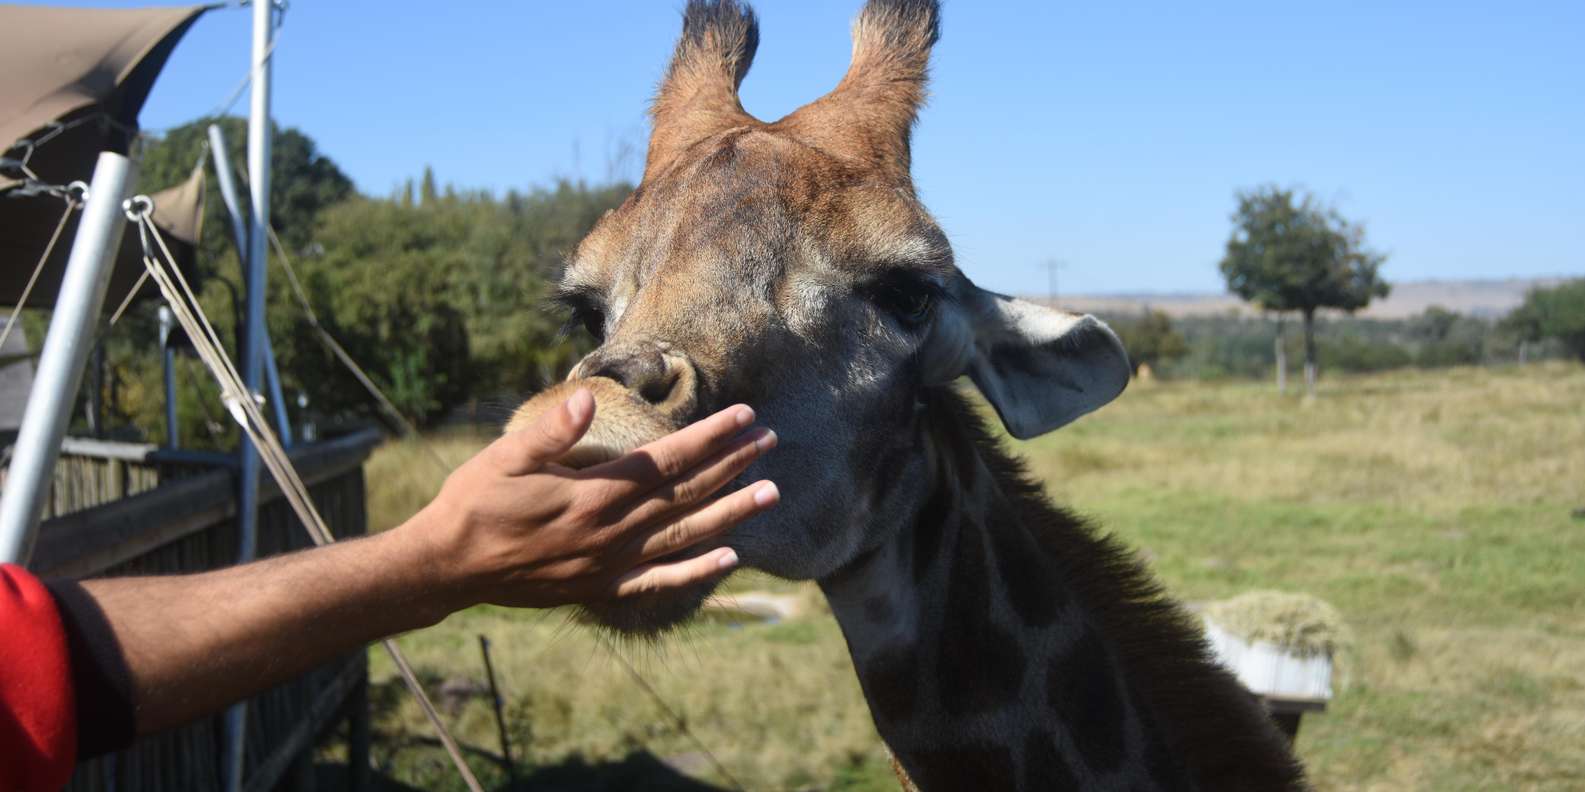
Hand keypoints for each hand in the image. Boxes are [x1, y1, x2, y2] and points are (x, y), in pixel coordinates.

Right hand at [406, 388, 777, 609]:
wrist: (447, 567)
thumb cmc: (474, 503)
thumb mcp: (503, 458)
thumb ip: (550, 432)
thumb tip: (585, 402)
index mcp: (593, 494)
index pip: (667, 461)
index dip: (710, 438)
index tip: (745, 418)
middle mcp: (611, 531)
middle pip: (686, 494)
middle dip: (732, 465)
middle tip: (771, 443)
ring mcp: (609, 564)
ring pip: (684, 536)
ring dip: (731, 513)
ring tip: (770, 492)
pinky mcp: (601, 588)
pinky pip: (658, 581)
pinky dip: (696, 571)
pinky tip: (729, 558)